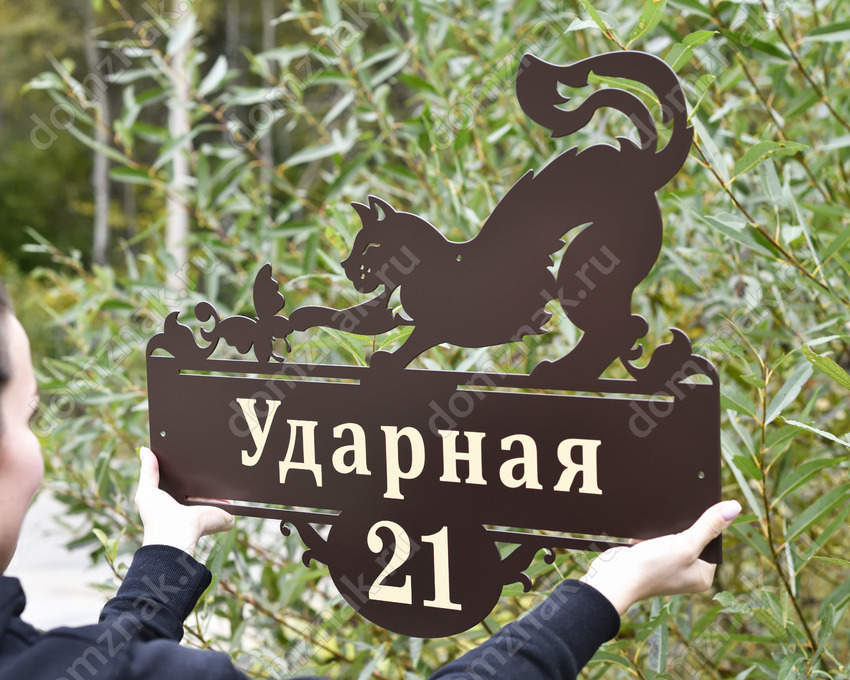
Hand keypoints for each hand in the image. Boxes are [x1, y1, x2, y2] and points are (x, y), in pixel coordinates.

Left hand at [135, 446, 234, 554]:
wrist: (176, 533)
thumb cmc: (157, 518)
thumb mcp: (147, 491)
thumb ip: (147, 472)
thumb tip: (145, 450)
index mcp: (178, 503)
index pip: (186, 482)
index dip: (189, 470)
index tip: (191, 454)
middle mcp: (196, 508)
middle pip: (205, 485)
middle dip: (208, 472)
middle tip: (209, 454)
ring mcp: (212, 511)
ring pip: (221, 492)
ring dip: (222, 480)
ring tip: (223, 461)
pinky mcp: (225, 515)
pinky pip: (234, 501)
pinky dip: (235, 492)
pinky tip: (233, 475)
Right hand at [580, 500, 741, 614]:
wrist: (613, 577)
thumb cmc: (650, 568)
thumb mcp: (684, 544)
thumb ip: (708, 526)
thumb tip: (734, 507)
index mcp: (702, 576)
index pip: (713, 542)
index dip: (706, 526)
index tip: (696, 514)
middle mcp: (688, 573)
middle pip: (694, 538)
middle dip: (682, 527)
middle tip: (672, 527)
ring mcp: (669, 567)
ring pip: (674, 537)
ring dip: (666, 530)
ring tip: (658, 535)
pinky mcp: (652, 559)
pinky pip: (659, 539)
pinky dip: (652, 534)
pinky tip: (646, 536)